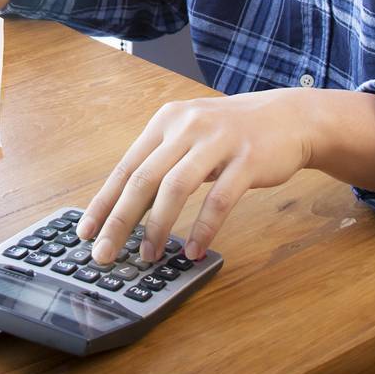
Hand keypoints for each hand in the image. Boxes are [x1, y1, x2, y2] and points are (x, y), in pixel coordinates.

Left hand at [75, 90, 313, 265]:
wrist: (288, 118)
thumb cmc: (232, 133)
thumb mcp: (190, 135)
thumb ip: (162, 162)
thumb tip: (127, 207)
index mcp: (166, 121)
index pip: (126, 167)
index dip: (104, 202)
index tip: (86, 232)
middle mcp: (187, 126)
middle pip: (143, 178)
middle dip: (120, 220)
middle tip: (105, 252)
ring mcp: (217, 141)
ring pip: (176, 187)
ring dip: (158, 226)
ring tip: (149, 255)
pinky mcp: (247, 159)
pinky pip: (219, 199)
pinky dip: (203, 228)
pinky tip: (193, 250)